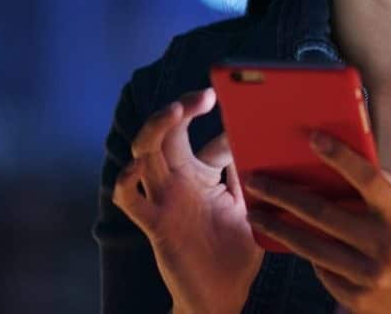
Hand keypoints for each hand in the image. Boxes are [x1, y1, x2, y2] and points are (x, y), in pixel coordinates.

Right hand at [112, 87, 263, 313]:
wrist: (222, 298)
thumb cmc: (235, 254)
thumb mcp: (251, 209)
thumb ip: (249, 177)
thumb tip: (264, 141)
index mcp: (202, 176)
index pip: (206, 139)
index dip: (221, 124)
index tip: (235, 106)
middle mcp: (179, 182)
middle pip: (167, 133)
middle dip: (179, 108)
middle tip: (201, 97)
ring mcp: (165, 200)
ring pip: (145, 153)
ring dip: (155, 127)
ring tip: (175, 111)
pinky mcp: (155, 224)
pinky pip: (130, 200)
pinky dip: (126, 181)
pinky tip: (137, 168)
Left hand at [242, 131, 390, 313]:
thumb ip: (383, 185)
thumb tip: (342, 158)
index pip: (367, 178)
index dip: (340, 156)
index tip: (311, 136)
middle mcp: (384, 244)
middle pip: (322, 213)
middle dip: (283, 195)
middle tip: (255, 181)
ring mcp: (369, 275)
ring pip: (311, 246)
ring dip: (278, 228)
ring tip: (256, 213)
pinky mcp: (357, 298)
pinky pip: (321, 271)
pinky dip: (308, 255)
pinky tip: (295, 243)